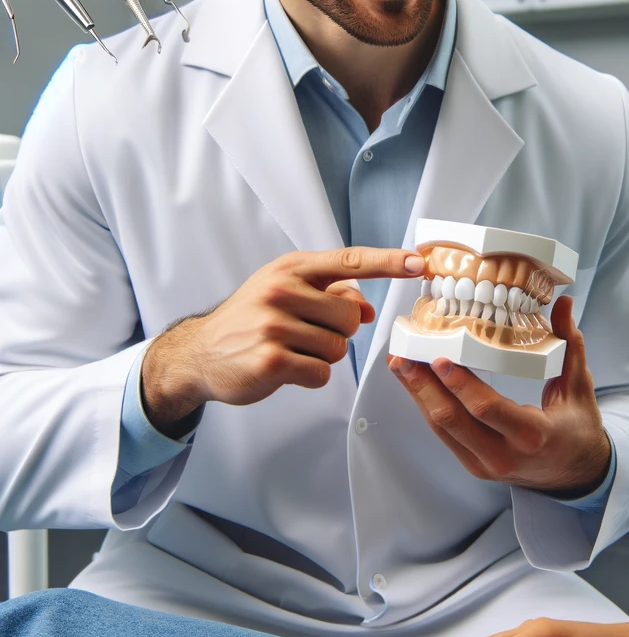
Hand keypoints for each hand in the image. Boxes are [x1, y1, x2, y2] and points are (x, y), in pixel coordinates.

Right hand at [142, 247, 424, 434]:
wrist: (201, 352)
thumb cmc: (251, 318)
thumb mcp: (287, 292)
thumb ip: (331, 294)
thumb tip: (367, 308)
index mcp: (291, 268)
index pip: (351, 260)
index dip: (389, 262)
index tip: (420, 262)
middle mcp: (282, 290)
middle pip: (351, 315)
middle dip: (340, 331)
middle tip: (308, 332)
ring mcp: (274, 325)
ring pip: (339, 347)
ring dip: (323, 355)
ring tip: (292, 349)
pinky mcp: (271, 360)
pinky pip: (321, 372)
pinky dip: (311, 375)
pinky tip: (286, 367)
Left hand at [388, 295, 611, 492]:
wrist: (575, 476)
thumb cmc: (578, 430)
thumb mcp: (580, 388)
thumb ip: (570, 344)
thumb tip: (564, 303)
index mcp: (532, 435)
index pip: (487, 409)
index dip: (460, 384)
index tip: (439, 358)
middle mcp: (503, 455)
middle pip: (452, 420)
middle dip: (423, 386)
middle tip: (403, 357)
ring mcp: (484, 464)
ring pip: (441, 428)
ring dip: (418, 395)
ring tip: (400, 365)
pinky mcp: (473, 465)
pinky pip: (444, 435)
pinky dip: (427, 406)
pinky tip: (416, 385)